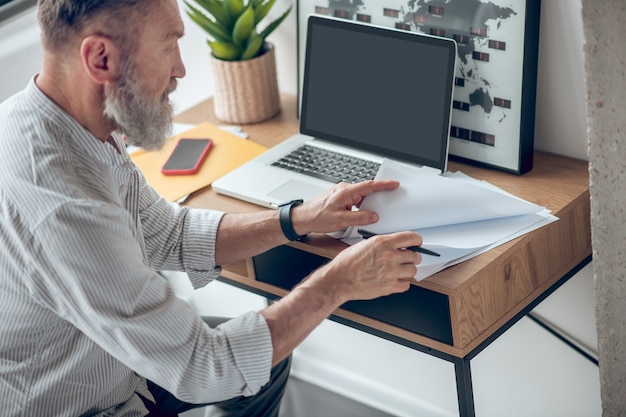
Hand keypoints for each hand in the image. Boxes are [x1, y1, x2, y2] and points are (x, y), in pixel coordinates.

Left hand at [290, 180, 399, 234]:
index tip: (394, 184)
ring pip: (360, 195)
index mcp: (346, 192)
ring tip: (372, 211)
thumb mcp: (341, 221)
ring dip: (367, 202)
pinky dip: (360, 204)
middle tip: (388, 198)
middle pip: (366, 189)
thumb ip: (360, 218)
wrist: (303, 218)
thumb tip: (373, 216)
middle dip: (378, 194)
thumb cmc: (317, 217)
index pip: (369, 186)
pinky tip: (360, 213)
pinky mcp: (339, 197)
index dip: (384, 185)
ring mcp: (341, 192)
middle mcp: (344, 189)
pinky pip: (354, 198)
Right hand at [300, 231, 422, 303]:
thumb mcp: (364, 244)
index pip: (411, 238)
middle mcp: (390, 256)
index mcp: (383, 243)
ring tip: (398, 270)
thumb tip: (393, 245)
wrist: (339, 280)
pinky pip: (406, 285)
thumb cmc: (347, 263)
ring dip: (407, 270)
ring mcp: (391, 272)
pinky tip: (394, 280)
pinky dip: (402, 283)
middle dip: (412, 257)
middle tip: (406, 259)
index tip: (417, 243)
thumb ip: (382, 244)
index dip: (417, 240)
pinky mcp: (390, 287)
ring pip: (412, 270)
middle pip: (415, 256)